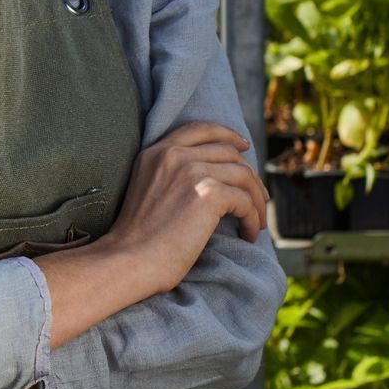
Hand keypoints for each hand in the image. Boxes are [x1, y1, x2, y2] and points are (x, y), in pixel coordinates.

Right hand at [103, 121, 268, 297]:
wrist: (130, 259)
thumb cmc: (140, 237)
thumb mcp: (148, 189)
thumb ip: (173, 174)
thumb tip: (218, 176)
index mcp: (155, 152)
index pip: (200, 129)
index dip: (227, 135)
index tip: (244, 147)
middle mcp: (173, 155)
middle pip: (229, 152)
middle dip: (250, 176)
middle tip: (258, 199)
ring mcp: (191, 172)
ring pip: (244, 175)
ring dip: (257, 200)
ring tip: (257, 222)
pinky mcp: (208, 194)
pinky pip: (246, 201)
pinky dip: (253, 219)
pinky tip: (247, 234)